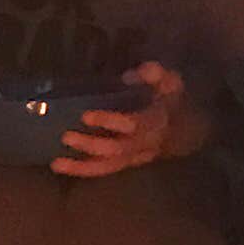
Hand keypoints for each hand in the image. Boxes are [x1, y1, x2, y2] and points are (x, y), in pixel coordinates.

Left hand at [54, 60, 182, 177]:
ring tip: (57, 163)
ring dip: (81, 166)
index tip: (86, 115)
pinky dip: (81, 170)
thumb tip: (130, 75)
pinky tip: (59, 166)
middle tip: (66, 136)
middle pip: (115, 149)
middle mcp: (144, 144)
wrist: (187, 131)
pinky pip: (104, 170)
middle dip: (90, 145)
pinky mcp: (125, 163)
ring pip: (108, 166)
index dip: (109, 121)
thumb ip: (155, 74)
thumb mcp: (171, 81)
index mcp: (155, 122)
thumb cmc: (172, 101)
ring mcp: (134, 157)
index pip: (131, 125)